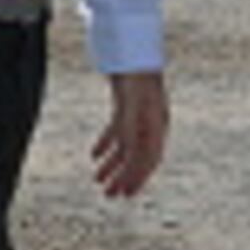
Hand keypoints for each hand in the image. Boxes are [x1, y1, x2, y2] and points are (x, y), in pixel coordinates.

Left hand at [90, 70, 167, 198]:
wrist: (134, 54)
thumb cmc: (136, 79)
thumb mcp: (133, 106)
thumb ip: (131, 130)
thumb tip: (130, 157)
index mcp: (156, 126)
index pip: (149, 159)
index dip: (138, 178)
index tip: (126, 194)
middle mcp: (150, 124)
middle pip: (137, 158)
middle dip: (123, 178)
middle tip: (110, 196)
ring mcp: (138, 117)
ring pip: (126, 147)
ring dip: (112, 165)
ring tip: (98, 181)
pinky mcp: (126, 109)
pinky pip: (117, 133)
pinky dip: (105, 145)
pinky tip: (93, 156)